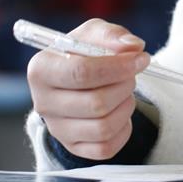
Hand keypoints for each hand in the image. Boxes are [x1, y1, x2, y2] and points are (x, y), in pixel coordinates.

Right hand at [27, 18, 148, 159]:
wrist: (75, 78)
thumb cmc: (83, 52)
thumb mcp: (94, 34)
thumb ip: (113, 35)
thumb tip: (134, 46)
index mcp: (42, 69)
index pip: (81, 72)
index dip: (117, 67)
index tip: (140, 59)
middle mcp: (43, 102)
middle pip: (96, 103)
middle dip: (125, 85)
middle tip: (132, 73)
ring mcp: (57, 129)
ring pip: (103, 127)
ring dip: (126, 105)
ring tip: (125, 90)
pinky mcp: (72, 147)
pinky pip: (106, 147)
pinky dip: (124, 128)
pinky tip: (121, 110)